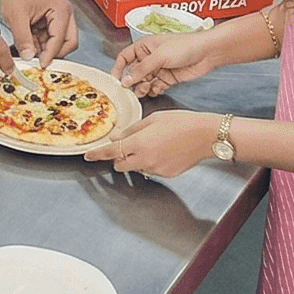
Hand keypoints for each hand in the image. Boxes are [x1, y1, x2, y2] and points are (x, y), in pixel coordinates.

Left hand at [0, 0, 78, 65]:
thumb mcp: (15, 15)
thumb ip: (22, 38)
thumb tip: (28, 56)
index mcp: (61, 10)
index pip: (61, 39)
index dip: (51, 54)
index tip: (41, 64)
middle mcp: (64, 15)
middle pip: (67, 43)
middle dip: (52, 53)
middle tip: (38, 61)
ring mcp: (59, 20)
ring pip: (58, 44)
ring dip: (44, 50)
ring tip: (28, 50)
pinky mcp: (51, 24)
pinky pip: (49, 40)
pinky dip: (40, 45)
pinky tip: (28, 45)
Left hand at [84, 110, 225, 178]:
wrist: (205, 136)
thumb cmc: (180, 122)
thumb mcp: (152, 119)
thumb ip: (131, 130)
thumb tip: (116, 137)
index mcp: (139, 143)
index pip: (111, 152)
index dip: (97, 155)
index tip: (88, 156)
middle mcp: (146, 159)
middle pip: (120, 165)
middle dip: (118, 157)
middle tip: (125, 146)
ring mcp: (157, 169)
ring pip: (136, 168)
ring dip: (135, 160)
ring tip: (150, 145)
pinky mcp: (167, 174)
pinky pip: (150, 170)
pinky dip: (149, 163)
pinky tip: (161, 151)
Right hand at [113, 29, 222, 96]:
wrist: (207, 53)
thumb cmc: (184, 46)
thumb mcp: (159, 56)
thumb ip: (142, 69)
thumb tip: (126, 80)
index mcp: (144, 46)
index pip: (125, 57)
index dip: (118, 67)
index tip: (115, 79)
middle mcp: (150, 57)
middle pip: (135, 72)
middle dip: (133, 81)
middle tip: (132, 90)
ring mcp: (159, 68)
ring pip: (145, 81)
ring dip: (143, 87)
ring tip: (145, 90)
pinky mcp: (169, 78)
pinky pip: (157, 86)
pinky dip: (155, 90)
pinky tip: (157, 90)